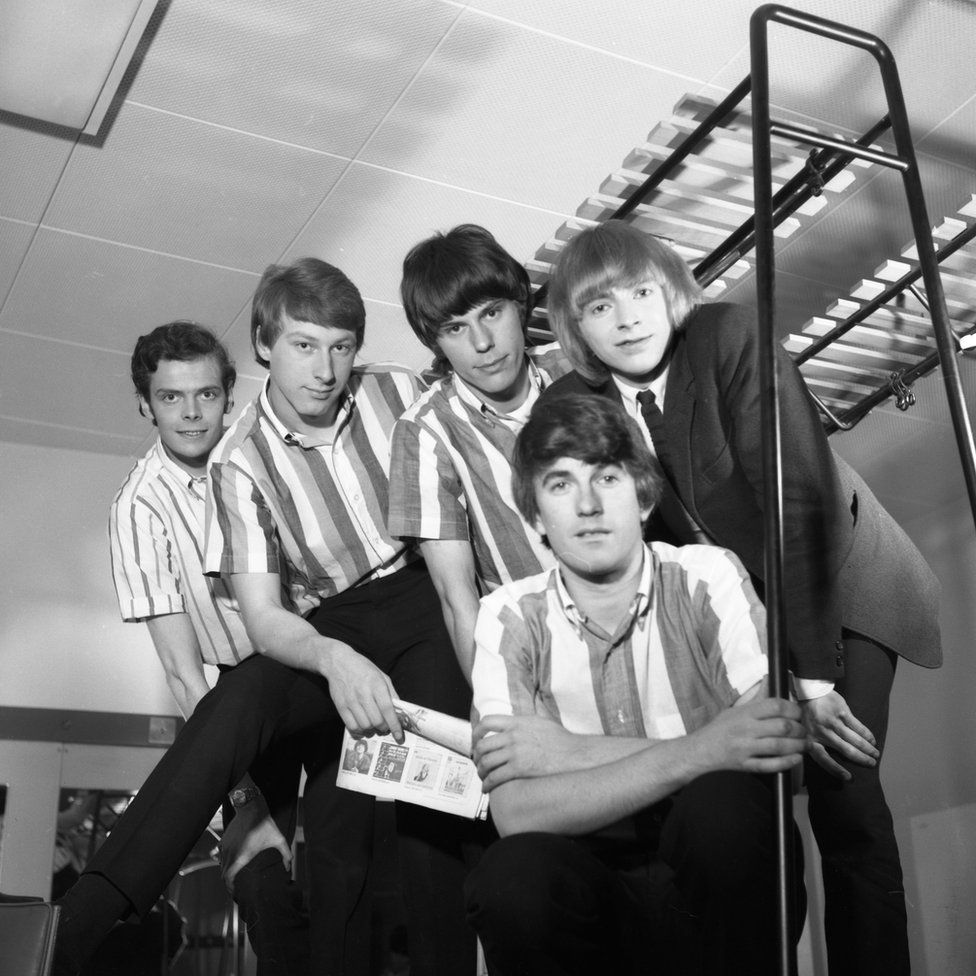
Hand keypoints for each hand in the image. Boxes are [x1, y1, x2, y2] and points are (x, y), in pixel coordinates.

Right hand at [220, 797, 291, 893]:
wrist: (251, 808)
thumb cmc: (265, 824)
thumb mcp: (279, 839)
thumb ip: (286, 854)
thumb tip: (289, 868)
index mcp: (242, 856)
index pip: (228, 877)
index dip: (229, 887)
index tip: (235, 892)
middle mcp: (230, 853)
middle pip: (223, 873)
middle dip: (228, 882)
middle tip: (235, 887)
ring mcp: (225, 846)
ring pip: (220, 864)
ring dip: (224, 871)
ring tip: (233, 875)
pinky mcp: (223, 839)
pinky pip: (217, 854)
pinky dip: (221, 860)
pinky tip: (228, 861)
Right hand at [322, 642, 402, 741]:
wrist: (338, 662)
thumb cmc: (363, 668)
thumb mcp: (381, 676)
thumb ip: (391, 693)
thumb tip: (399, 711)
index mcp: (377, 684)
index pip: (388, 710)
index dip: (395, 725)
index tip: (399, 736)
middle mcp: (364, 694)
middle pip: (377, 721)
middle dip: (384, 728)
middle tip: (385, 727)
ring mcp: (351, 701)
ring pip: (365, 726)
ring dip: (372, 730)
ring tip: (374, 726)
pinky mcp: (340, 706)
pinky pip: (351, 726)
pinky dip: (359, 731)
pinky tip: (362, 726)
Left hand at [473, 715, 581, 790]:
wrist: (575, 755)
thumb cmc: (561, 740)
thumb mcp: (540, 722)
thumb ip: (523, 722)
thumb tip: (513, 723)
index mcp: (517, 722)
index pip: (487, 721)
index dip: (476, 732)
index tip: (476, 741)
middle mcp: (514, 735)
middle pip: (483, 744)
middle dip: (476, 756)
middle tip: (477, 762)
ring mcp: (516, 752)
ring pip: (486, 762)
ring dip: (480, 772)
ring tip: (482, 777)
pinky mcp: (519, 769)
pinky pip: (495, 777)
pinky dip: (487, 784)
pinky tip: (488, 788)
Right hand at [691, 697, 806, 774]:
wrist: (700, 750)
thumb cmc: (720, 727)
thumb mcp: (736, 709)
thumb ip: (758, 697)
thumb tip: (770, 677)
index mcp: (744, 712)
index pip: (775, 706)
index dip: (793, 709)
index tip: (798, 713)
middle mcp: (746, 729)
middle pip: (782, 727)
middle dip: (800, 729)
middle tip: (804, 731)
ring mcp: (745, 748)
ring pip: (779, 746)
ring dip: (798, 746)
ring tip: (805, 744)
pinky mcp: (745, 765)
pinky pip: (770, 765)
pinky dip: (787, 762)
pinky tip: (796, 758)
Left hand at [800, 691, 878, 780]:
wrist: (809, 691)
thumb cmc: (808, 715)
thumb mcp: (804, 732)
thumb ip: (814, 746)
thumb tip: (828, 764)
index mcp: (810, 740)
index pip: (823, 760)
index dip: (836, 770)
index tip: (848, 778)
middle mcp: (821, 732)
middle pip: (845, 750)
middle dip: (861, 759)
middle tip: (872, 764)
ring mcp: (832, 721)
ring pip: (854, 739)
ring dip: (868, 749)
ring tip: (875, 754)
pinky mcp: (841, 711)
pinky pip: (858, 726)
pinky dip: (867, 735)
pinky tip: (872, 740)